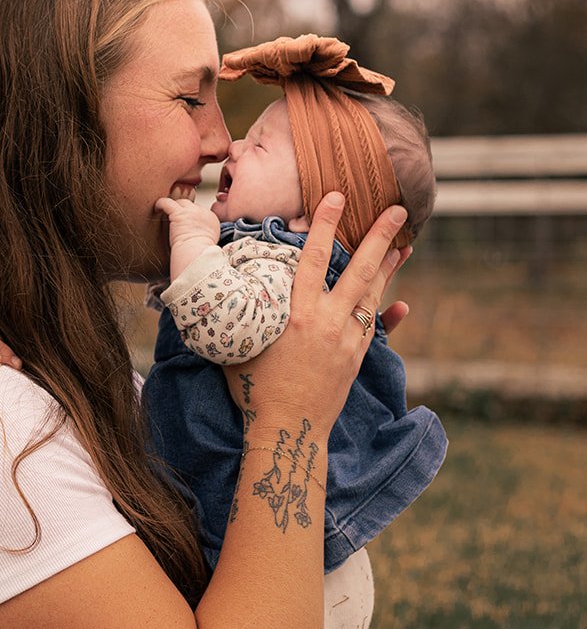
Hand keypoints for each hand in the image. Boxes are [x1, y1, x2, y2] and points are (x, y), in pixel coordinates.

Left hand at [155, 194, 220, 279]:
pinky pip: (168, 202)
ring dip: (173, 206)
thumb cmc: (199, 255)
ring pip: (180, 202)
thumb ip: (204, 235)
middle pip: (190, 205)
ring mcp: (191, 211)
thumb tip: (196, 237)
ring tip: (164, 210)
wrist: (196, 256)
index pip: (199, 211)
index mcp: (211, 219)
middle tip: (174, 216)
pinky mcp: (179, 213)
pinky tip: (157, 208)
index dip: (190, 216)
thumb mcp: (208, 243)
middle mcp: (203, 213)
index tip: (183, 222)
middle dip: (182, 210)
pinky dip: (161, 203)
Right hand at [226, 194, 407, 432]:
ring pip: (372, 295)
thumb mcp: (239, 343)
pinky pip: (375, 328)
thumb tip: (224, 283)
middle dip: (380, 238)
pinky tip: (400, 302)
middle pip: (359, 270)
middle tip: (397, 211)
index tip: (337, 198)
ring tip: (404, 246)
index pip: (313, 259)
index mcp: (296, 314)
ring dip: (388, 268)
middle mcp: (327, 322)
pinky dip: (387, 312)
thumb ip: (243, 312)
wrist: (287, 431)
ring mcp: (346, 341)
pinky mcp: (355, 359)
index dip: (326, 226)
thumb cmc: (253, 388)